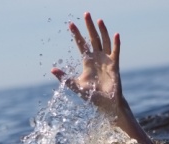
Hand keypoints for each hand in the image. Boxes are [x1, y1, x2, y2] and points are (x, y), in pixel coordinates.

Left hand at [52, 12, 152, 143]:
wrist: (106, 104)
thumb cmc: (92, 95)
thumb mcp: (76, 86)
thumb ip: (65, 78)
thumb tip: (52, 70)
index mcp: (87, 61)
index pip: (81, 44)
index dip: (76, 34)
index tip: (70, 24)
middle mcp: (97, 58)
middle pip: (93, 38)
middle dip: (89, 26)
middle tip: (86, 14)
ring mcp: (106, 60)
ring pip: (104, 42)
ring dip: (102, 31)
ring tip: (99, 20)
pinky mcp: (115, 65)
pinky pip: (116, 52)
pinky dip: (116, 43)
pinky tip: (116, 34)